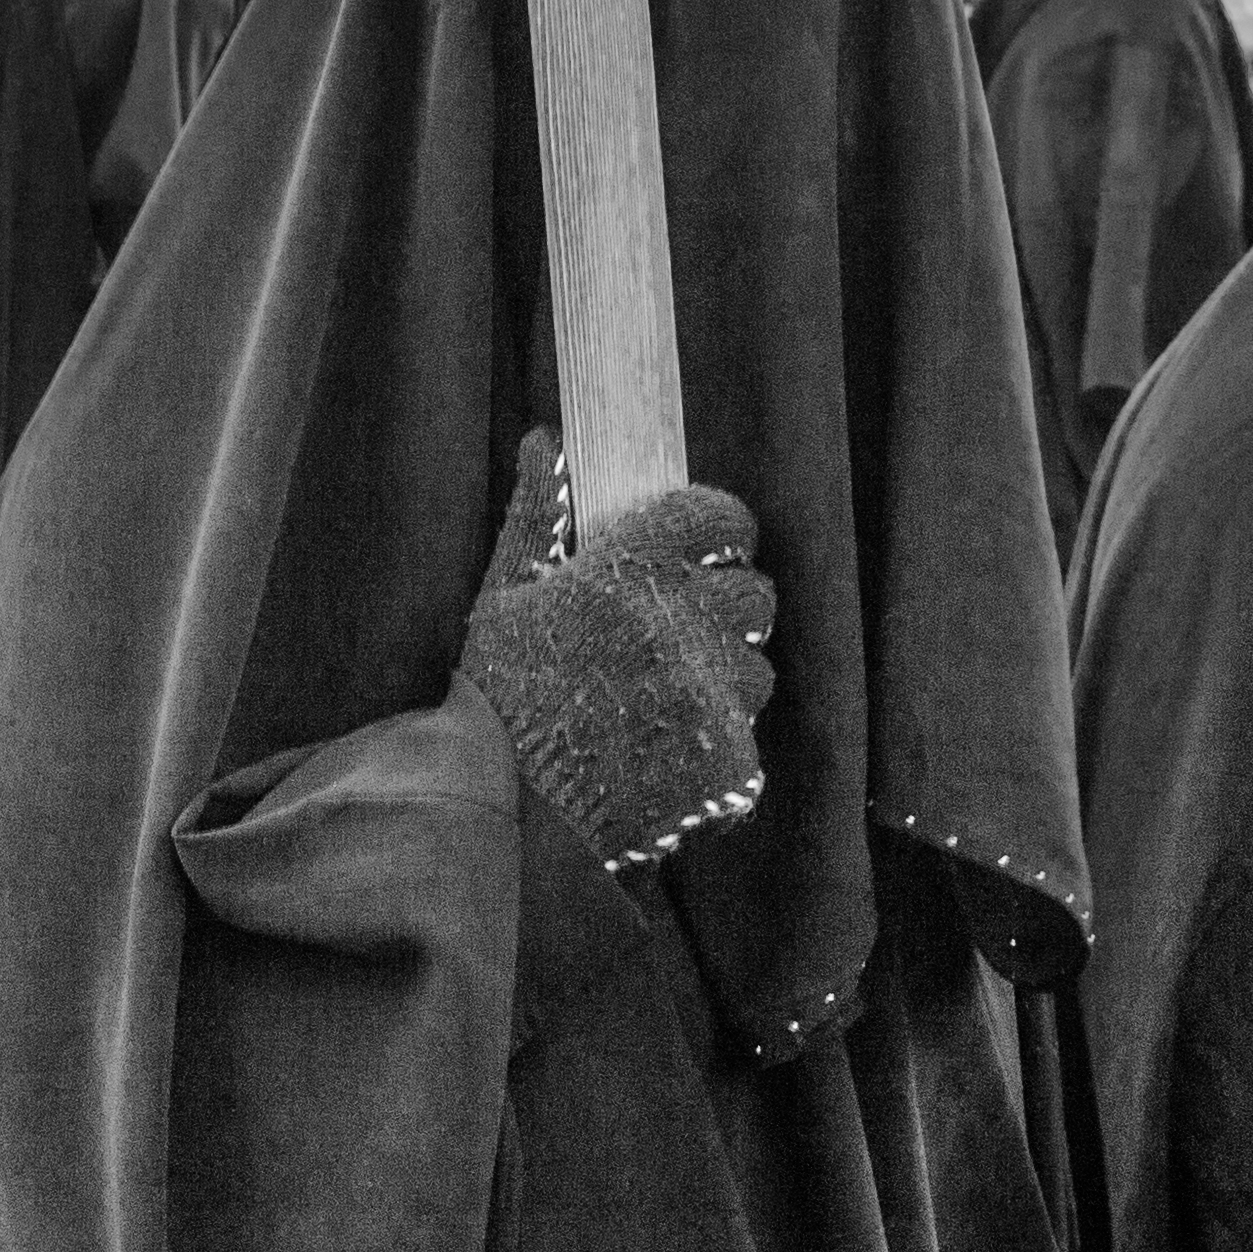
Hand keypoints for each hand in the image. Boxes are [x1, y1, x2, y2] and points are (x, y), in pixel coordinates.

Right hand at [455, 428, 778, 873]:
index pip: (720, 516)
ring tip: (671, 695)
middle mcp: (684, 622)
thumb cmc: (495, 695)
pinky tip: (667, 747)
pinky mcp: (726, 755)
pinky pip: (747, 732)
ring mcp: (711, 691)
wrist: (504, 809)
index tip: (699, 547)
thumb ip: (537, 516)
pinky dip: (717, 739)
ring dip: (725, 675)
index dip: (717, 529)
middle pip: (755, 591)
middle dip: (727, 604)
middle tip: (684, 627)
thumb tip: (543, 442)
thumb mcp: (503, 594)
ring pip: (758, 665)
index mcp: (632, 569)